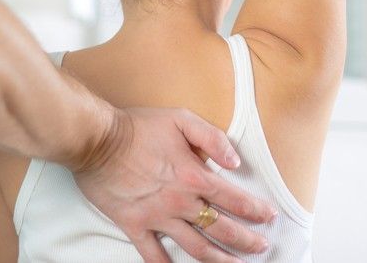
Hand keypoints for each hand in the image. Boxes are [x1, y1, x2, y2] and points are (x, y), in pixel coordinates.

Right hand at [75, 108, 275, 262]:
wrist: (97, 140)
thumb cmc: (137, 127)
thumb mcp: (180, 118)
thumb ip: (212, 138)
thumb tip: (235, 161)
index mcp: (194, 176)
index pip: (234, 199)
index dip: (256, 210)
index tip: (269, 217)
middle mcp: (180, 202)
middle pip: (221, 229)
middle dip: (246, 241)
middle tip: (261, 247)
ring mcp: (158, 217)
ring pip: (196, 248)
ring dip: (220, 260)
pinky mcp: (135, 225)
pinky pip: (153, 254)